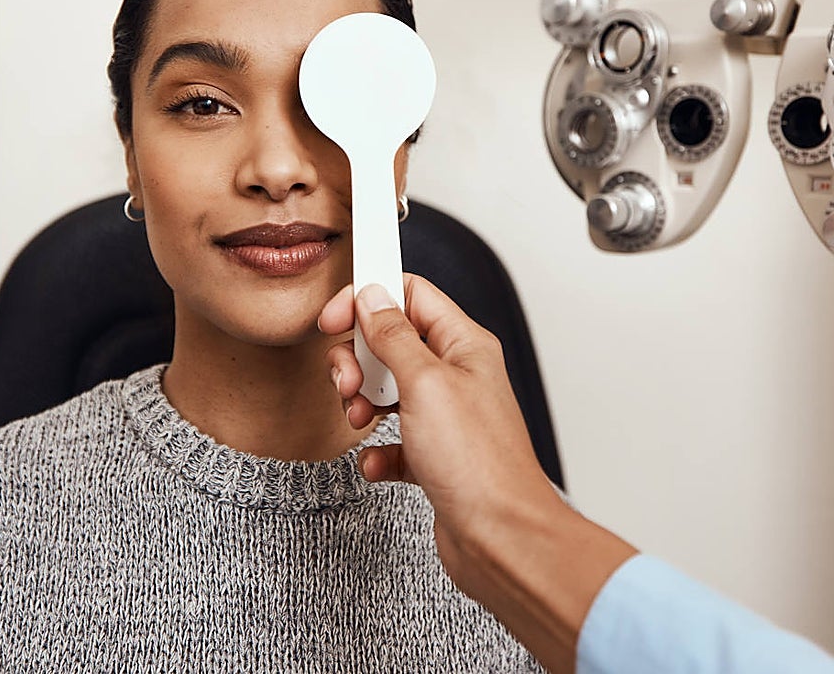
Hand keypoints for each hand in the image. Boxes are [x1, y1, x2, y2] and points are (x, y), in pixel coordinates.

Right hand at [318, 275, 564, 589]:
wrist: (500, 539)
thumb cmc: (478, 464)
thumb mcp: (425, 383)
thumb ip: (393, 336)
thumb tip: (373, 298)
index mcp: (464, 346)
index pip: (411, 295)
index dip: (369, 299)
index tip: (334, 318)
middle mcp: (456, 376)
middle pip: (391, 343)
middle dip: (358, 359)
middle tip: (348, 381)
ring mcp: (445, 418)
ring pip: (386, 390)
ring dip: (361, 402)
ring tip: (360, 419)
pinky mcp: (434, 457)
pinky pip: (391, 440)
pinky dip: (375, 449)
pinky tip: (377, 461)